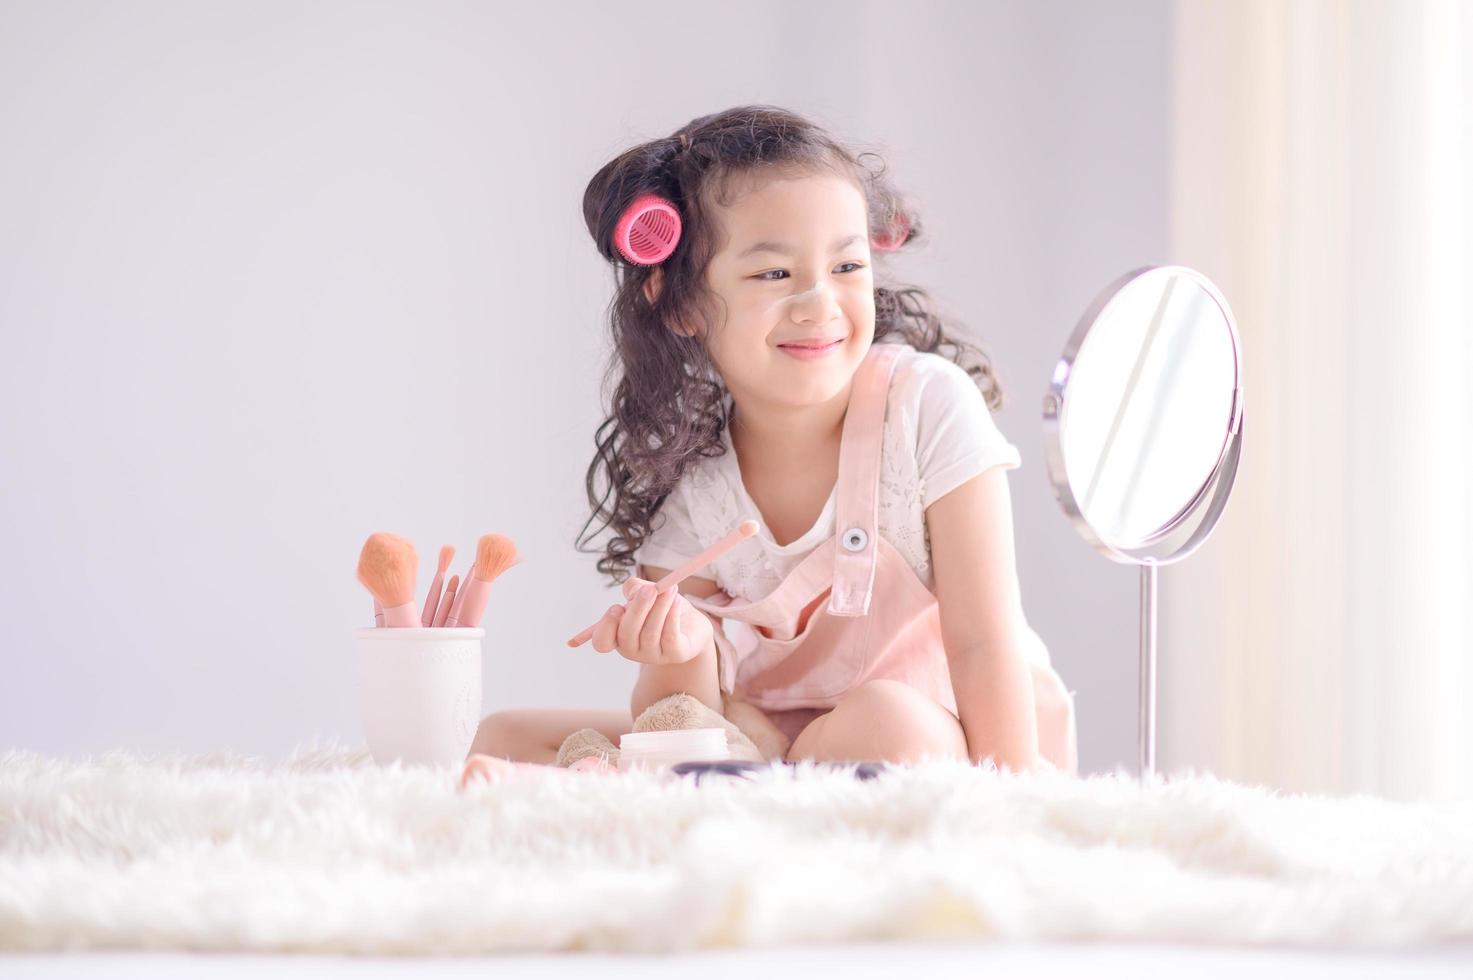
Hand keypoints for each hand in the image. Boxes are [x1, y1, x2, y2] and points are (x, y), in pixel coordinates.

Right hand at [588, 576, 714, 665]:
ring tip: (670, 588)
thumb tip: (636, 591)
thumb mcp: (645, 592)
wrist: (691, 624)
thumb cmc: (661, 607)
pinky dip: (672, 616)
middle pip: (627, 634)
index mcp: (618, 635)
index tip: (617, 607)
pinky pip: (670, 636)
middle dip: (638, 609)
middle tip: (650, 589)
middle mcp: (632, 649)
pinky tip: (676, 601)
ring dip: (660, 607)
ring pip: (650, 633)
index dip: (606, 627)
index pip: (602, 641)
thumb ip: (634, 587)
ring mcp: (653, 655)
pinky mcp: (675, 655)